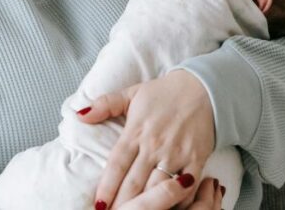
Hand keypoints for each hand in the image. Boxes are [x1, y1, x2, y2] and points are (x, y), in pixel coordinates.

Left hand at [76, 69, 215, 208]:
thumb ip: (105, 104)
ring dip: (147, 205)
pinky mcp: (197, 158)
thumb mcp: (132, 93)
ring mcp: (176, 153)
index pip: (116, 165)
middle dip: (123, 203)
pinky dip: (178, 200)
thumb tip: (80, 115)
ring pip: (157, 188)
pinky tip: (169, 207)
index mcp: (136, 131)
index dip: (106, 187)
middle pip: (134, 183)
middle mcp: (154, 145)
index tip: (99, 204)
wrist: (204, 87)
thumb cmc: (165, 93)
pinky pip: (186, 186)